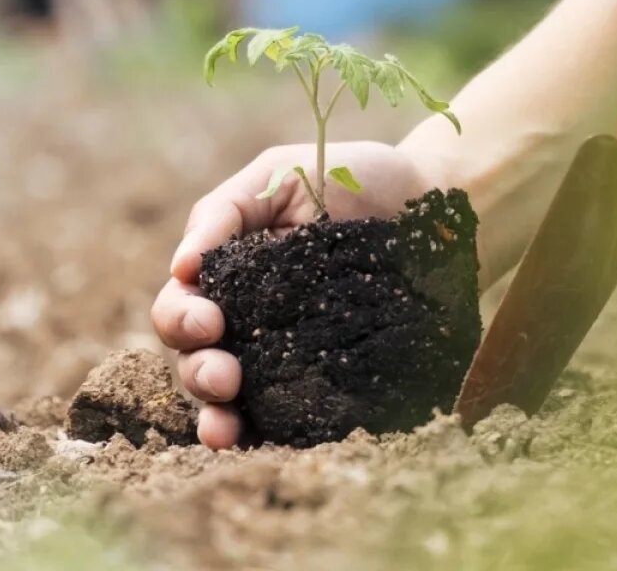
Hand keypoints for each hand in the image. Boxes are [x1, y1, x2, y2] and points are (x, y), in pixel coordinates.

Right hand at [151, 142, 435, 448]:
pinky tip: (259, 442)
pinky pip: (295, 411)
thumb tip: (181, 268)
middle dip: (199, 372)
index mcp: (231, 272)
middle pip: (200, 358)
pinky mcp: (335, 374)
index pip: (184, 305)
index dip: (182, 318)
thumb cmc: (355, 177)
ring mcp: (292, 351)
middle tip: (223, 377)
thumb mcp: (282, 174)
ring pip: (235, 396)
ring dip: (218, 414)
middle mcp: (252, 318)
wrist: (435, 200)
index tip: (209, 322)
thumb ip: (227, 210)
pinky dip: (268, 431)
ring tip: (225, 425)